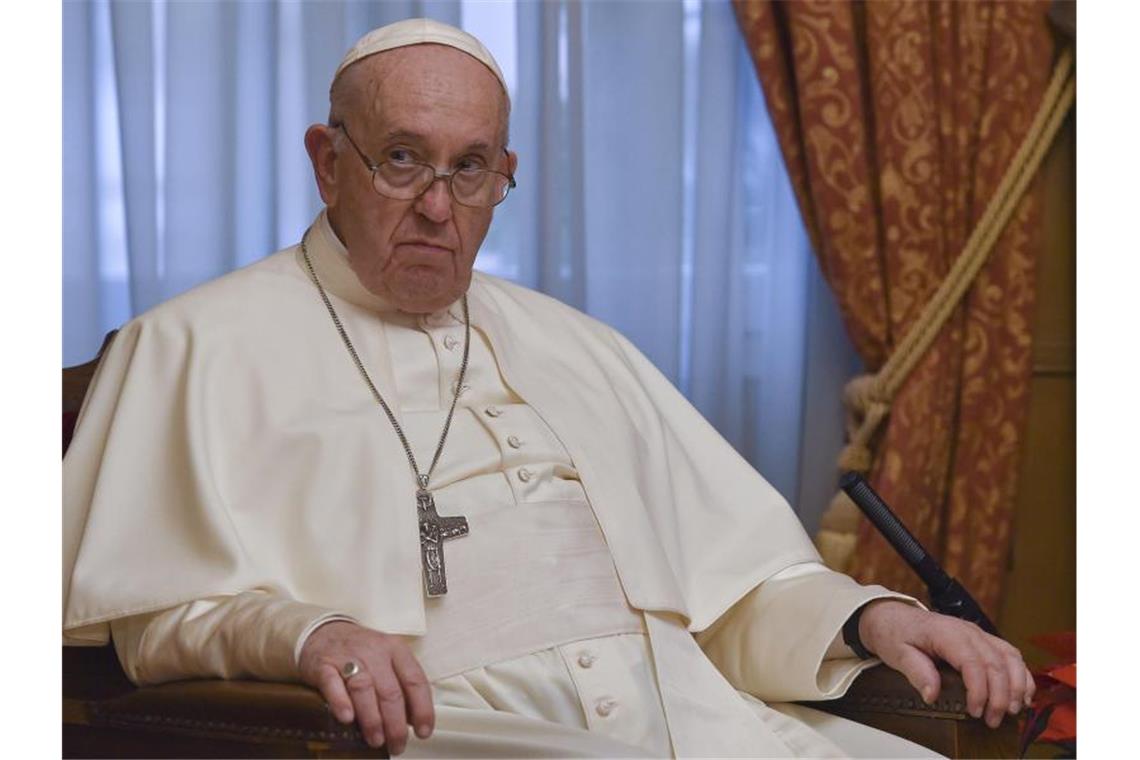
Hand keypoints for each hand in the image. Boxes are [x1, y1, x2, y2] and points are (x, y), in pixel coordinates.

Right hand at [298, 621, 433, 754]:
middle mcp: (375, 652)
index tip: (424, 731)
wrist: (324, 631)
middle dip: (396, 723)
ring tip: (376, 740)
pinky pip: (333, 683)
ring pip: (364, 689)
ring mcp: (348, 657)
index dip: (422, 709)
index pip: (415, 680)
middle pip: (390, 691)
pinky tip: (347, 718)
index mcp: (396, 650)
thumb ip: (401, 686)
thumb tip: (412, 720)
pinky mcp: (324, 665)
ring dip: (372, 718)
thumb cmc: (361, 652)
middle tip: (397, 744)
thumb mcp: (387, 660)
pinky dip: (341, 702)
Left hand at [857, 600, 1033, 728]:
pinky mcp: (983, 639)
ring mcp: (978, 634)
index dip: (979, 690)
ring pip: (1010, 658)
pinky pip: (1010, 655)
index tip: (975, 712)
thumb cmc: (896, 633)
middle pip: (996, 663)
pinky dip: (1021, 675)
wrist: (893, 616)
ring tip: (1011, 711)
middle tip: (993, 720)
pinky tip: (1022, 694)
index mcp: (946, 633)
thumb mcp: (897, 653)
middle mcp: (968, 631)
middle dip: (1000, 696)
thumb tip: (932, 695)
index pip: (972, 663)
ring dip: (1016, 686)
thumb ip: (916, 672)